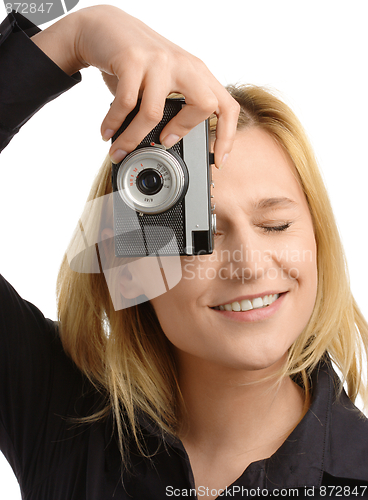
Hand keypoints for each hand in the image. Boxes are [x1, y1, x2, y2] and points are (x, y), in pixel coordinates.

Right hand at [32, 5, 239, 168]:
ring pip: (154, 113)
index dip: (226, 136)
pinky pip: (126, 104)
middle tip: (163, 143)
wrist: (102, 25)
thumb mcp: (164, 79)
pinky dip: (114, 123)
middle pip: (205, 105)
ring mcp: (159, 60)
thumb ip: (172, 106)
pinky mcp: (132, 59)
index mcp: (196, 72)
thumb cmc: (134, 60)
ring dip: (132, 138)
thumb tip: (167, 145)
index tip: (218, 160)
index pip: (226, 105)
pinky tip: (107, 132)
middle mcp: (183, 64)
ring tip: (119, 149)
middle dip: (184, 131)